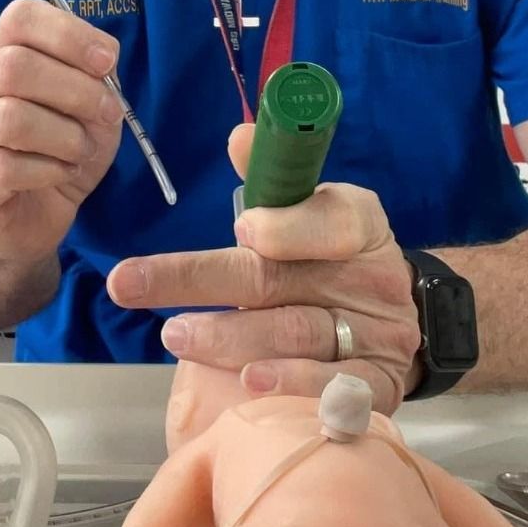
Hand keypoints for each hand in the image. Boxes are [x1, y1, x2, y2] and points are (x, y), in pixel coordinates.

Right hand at [0, 0, 123, 264]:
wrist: (30, 217)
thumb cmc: (59, 150)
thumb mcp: (88, 106)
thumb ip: (93, 76)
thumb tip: (103, 60)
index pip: (18, 18)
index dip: (69, 34)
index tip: (107, 61)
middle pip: (13, 66)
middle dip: (75, 90)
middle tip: (107, 114)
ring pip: (11, 118)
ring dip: (66, 135)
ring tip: (81, 150)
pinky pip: (8, 167)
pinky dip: (51, 170)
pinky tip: (62, 173)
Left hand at [107, 122, 421, 414]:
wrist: (393, 322)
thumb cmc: (329, 255)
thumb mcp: (310, 209)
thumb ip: (272, 178)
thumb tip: (239, 138)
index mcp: (358, 222)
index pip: (332, 219)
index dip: (288, 227)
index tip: (243, 230)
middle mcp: (371, 277)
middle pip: (283, 278)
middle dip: (206, 281)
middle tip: (134, 285)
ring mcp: (377, 335)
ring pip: (299, 335)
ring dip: (233, 338)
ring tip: (177, 337)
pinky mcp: (377, 386)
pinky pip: (333, 389)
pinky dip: (293, 385)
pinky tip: (250, 385)